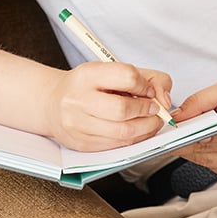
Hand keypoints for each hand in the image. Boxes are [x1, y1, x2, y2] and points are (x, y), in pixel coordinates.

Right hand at [44, 62, 172, 150]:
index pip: (127, 76)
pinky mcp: (81, 143)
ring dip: (145, 129)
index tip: (148, 90)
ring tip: (150, 122)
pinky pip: (116, 146)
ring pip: (122, 132)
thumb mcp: (113, 71)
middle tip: (154, 110)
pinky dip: (133, 140)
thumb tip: (164, 99)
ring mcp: (76, 124)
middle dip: (147, 111)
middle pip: (123, 109)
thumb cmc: (88, 87)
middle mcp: (77, 99)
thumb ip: (148, 78)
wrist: (52, 103)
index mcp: (87, 74)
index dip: (145, 85)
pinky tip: (136, 132)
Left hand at [172, 80, 216, 182]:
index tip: (172, 133)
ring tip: (203, 136)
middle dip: (187, 141)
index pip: (209, 132)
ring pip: (206, 162)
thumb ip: (200, 101)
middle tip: (181, 132)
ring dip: (197, 151)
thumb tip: (177, 117)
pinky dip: (211, 159)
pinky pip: (216, 170)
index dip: (187, 134)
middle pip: (203, 149)